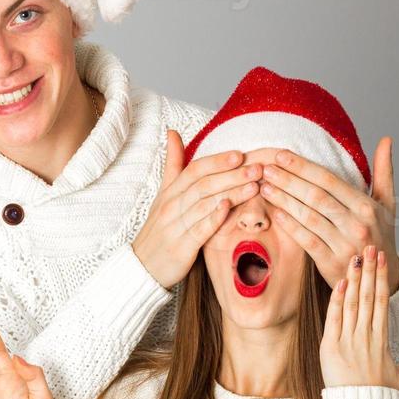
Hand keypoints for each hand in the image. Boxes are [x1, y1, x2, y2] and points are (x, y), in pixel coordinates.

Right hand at [132, 129, 263, 288]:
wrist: (142, 265)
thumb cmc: (159, 227)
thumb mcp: (163, 193)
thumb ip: (173, 164)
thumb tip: (173, 132)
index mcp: (170, 191)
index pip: (194, 170)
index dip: (217, 161)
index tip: (240, 154)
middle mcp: (172, 206)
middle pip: (203, 185)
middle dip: (232, 175)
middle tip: (256, 168)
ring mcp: (176, 226)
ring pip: (205, 205)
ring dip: (231, 193)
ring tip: (254, 186)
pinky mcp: (181, 247)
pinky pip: (199, 230)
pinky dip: (213, 219)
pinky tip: (229, 209)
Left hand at [251, 136, 398, 291]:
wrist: (380, 277)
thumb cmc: (380, 234)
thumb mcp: (388, 204)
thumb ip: (384, 171)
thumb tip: (386, 139)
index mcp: (367, 206)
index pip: (329, 180)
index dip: (303, 167)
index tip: (281, 155)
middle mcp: (357, 224)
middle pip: (316, 196)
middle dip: (288, 180)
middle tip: (265, 168)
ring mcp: (344, 245)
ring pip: (308, 217)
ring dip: (284, 200)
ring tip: (264, 187)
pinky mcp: (331, 264)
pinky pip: (306, 241)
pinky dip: (290, 226)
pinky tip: (275, 213)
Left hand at [320, 245, 398, 391]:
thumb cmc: (380, 397)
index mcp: (382, 341)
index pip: (382, 303)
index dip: (381, 279)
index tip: (382, 260)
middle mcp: (366, 337)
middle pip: (368, 297)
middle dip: (369, 270)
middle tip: (369, 247)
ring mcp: (348, 341)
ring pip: (351, 304)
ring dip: (353, 279)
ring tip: (355, 257)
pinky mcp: (331, 348)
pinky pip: (334, 319)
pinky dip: (337, 300)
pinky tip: (340, 282)